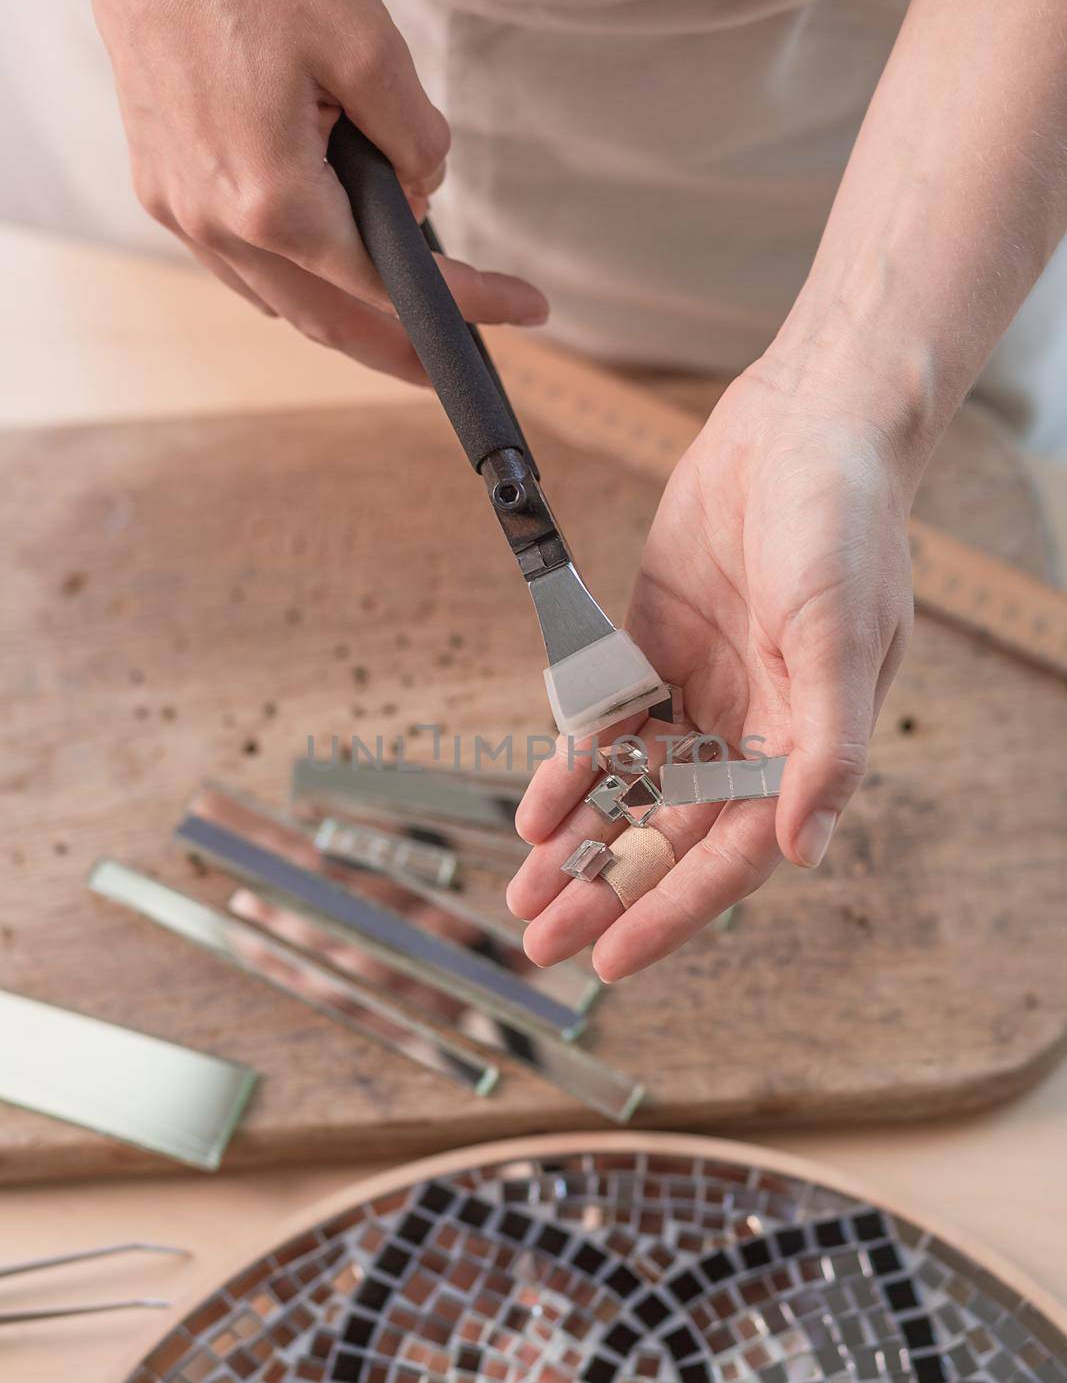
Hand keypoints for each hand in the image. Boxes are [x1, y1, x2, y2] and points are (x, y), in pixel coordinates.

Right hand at [74, 0, 547, 377]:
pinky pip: (237, 264)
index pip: (390, 285)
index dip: (466, 304)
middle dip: (399, 352)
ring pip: (279, 300)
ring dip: (344, 321)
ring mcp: (180, 206)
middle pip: (329, 321)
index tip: (522, 310)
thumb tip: (421, 196)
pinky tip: (324, 270)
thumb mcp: (365, 42)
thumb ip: (413, 138)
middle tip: (456, 362)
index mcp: (273, 201)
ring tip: (400, 325)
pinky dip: (291, 281)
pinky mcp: (160, 180)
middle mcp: (217, 221)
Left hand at [507, 358, 921, 979]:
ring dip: (581, 841)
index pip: (733, 855)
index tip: (612, 959)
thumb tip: (805, 848)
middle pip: (670, 835)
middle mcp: (751, 730)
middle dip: (608, 889)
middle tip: (544, 942)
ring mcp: (700, 691)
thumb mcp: (841, 637)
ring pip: (632, 789)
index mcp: (804, 744)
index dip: (672, 910)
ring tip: (524, 891)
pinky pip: (606, 725)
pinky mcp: (654, 647)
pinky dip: (571, 764)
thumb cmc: (843, 524)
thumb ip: (826, 747)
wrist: (802, 423)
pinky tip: (534, 808)